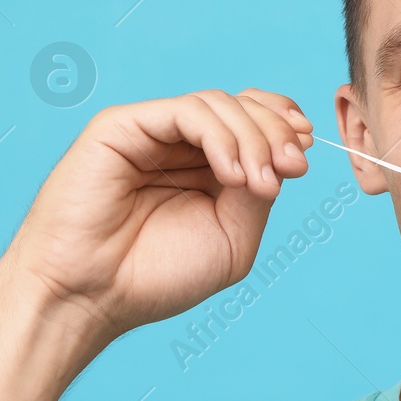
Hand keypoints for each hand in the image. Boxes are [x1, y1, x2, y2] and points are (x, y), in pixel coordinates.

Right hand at [4, 89, 312, 341]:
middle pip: (243, 106)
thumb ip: (259, 191)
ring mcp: (151, 132)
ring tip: (259, 183)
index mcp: (207, 167)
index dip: (283, 125)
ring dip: (253, 138)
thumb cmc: (156, 275)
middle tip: (294, 166)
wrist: (94, 296)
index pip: (253, 121)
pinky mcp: (122, 126)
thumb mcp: (233, 236)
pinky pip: (185, 111)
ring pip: (219, 104)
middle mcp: (179, 145)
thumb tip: (284, 152)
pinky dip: (220, 137)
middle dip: (277, 131)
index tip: (306, 152)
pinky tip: (232, 174)